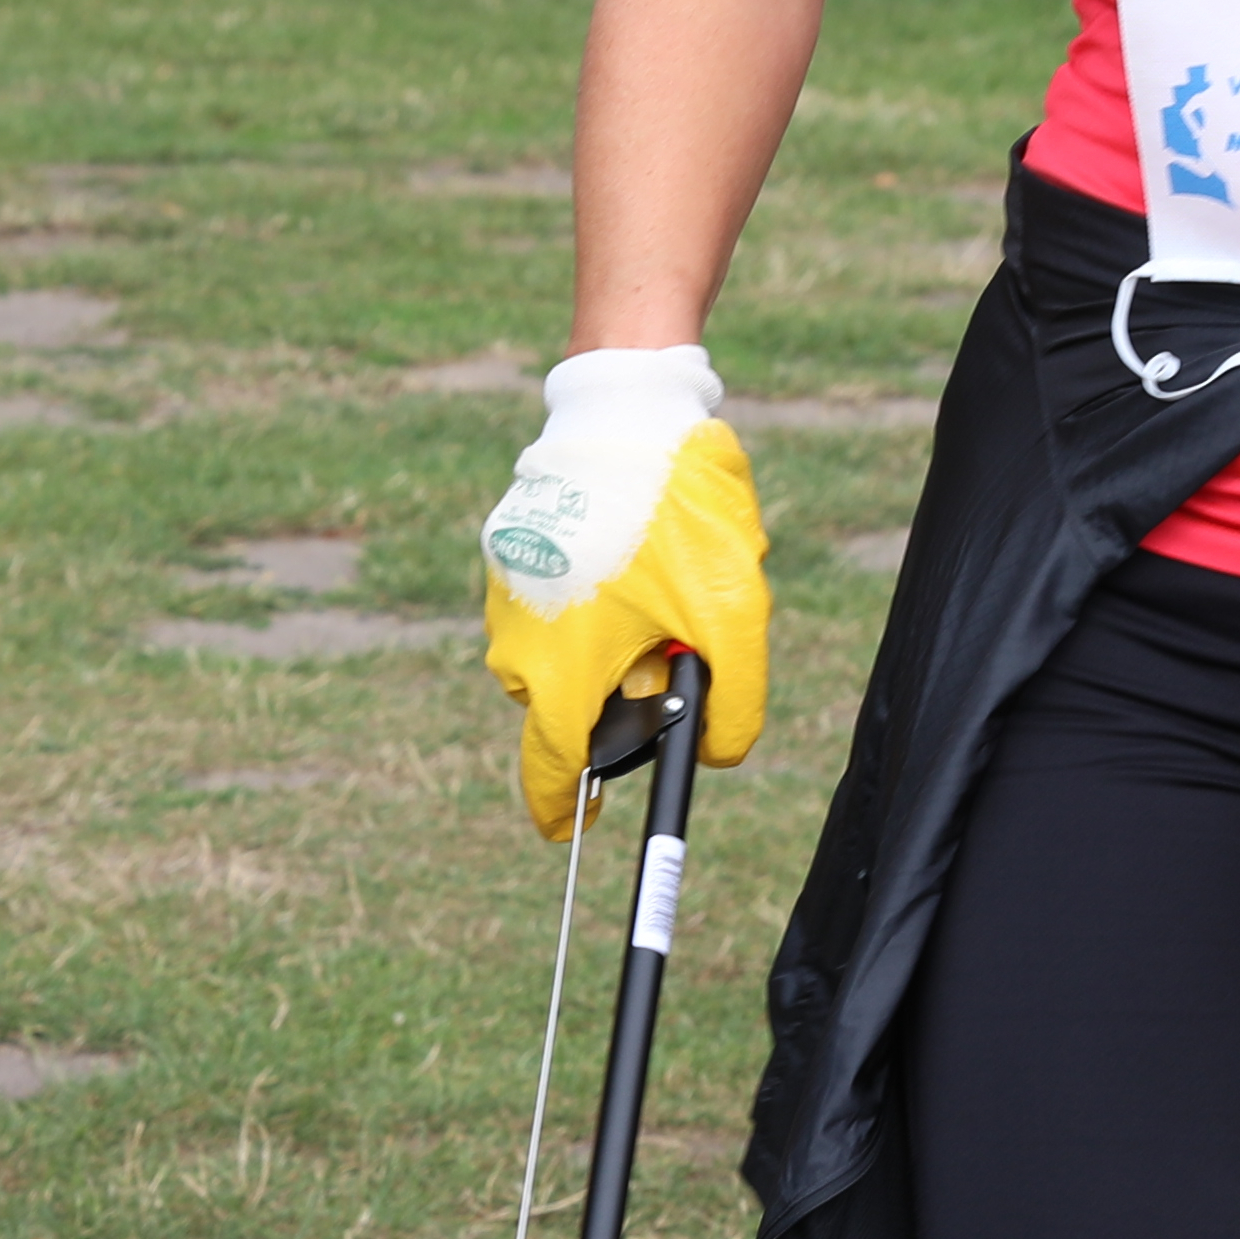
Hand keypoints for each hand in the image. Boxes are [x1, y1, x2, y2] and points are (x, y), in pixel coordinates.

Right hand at [476, 345, 768, 837]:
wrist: (623, 412)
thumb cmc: (674, 518)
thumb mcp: (730, 616)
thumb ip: (734, 705)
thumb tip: (720, 751)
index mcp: (560, 673)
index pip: (554, 768)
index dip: (564, 807)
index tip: (573, 826)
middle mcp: (516, 644)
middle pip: (570, 704)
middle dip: (620, 691)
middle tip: (670, 641)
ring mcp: (505, 595)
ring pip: (564, 651)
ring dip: (610, 638)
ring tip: (656, 576)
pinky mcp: (508, 551)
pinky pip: (554, 601)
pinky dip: (594, 595)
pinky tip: (632, 546)